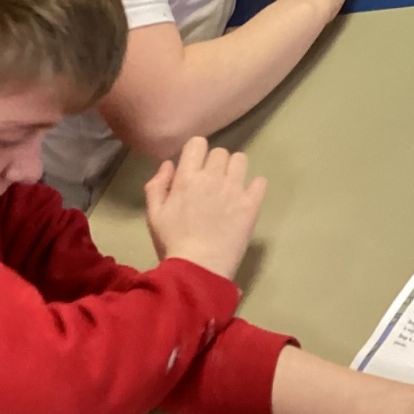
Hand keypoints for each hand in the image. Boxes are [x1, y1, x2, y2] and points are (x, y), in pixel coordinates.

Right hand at [144, 137, 266, 282]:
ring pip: (241, 160)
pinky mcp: (251, 204)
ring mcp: (234, 189)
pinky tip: (246, 199)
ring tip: (230, 188)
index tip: (196, 167)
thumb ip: (157, 185)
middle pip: (220, 152)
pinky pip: (260, 182)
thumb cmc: (172, 243)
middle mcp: (213, 177)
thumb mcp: (154, 215)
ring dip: (235, 170)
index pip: (198, 143)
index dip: (197, 152)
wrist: (197, 270)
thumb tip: (169, 163)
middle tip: (212, 183)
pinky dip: (254, 187)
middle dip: (215, 164)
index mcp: (187, 177)